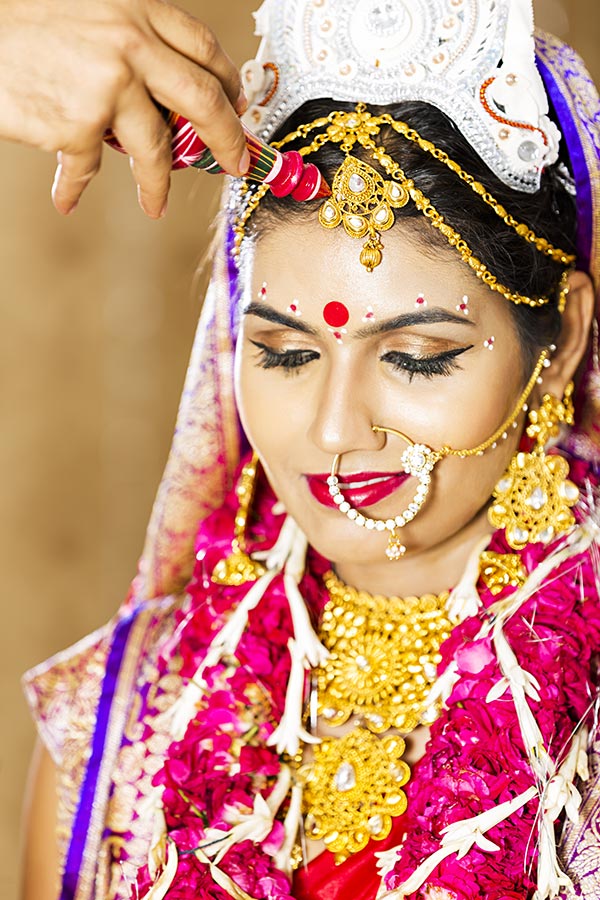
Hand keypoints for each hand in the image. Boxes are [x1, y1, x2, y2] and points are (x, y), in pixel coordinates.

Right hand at [0, 0, 248, 216]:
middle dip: (227, 139)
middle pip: (203, 100)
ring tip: (156, 206)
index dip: (227, 84)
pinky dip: (74, 187)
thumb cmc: (25, 23)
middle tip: (236, 165)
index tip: (235, 110)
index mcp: (138, 10)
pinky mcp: (79, 125)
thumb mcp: (91, 11)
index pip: (203, 49)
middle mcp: (131, 44)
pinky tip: (67, 198)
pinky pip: (89, 169)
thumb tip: (168, 93)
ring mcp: (108, 87)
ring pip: (156, 151)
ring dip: (157, 186)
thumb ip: (132, 41)